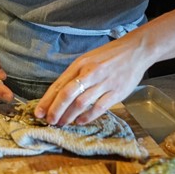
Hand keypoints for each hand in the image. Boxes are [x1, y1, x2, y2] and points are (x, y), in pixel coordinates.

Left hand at [35, 31, 149, 125]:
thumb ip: (75, 75)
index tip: (38, 112)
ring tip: (62, 123)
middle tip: (49, 121)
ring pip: (81, 103)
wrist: (136, 50)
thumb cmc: (110, 56)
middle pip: (67, 94)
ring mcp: (104, 83)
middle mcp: (90, 73)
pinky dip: (87, 117)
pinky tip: (80, 121)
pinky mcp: (117, 92)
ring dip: (69, 116)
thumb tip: (59, 94)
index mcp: (80, 64)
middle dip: (55, 110)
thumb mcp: (89, 59)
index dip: (47, 100)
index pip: (59, 85)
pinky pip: (99, 108)